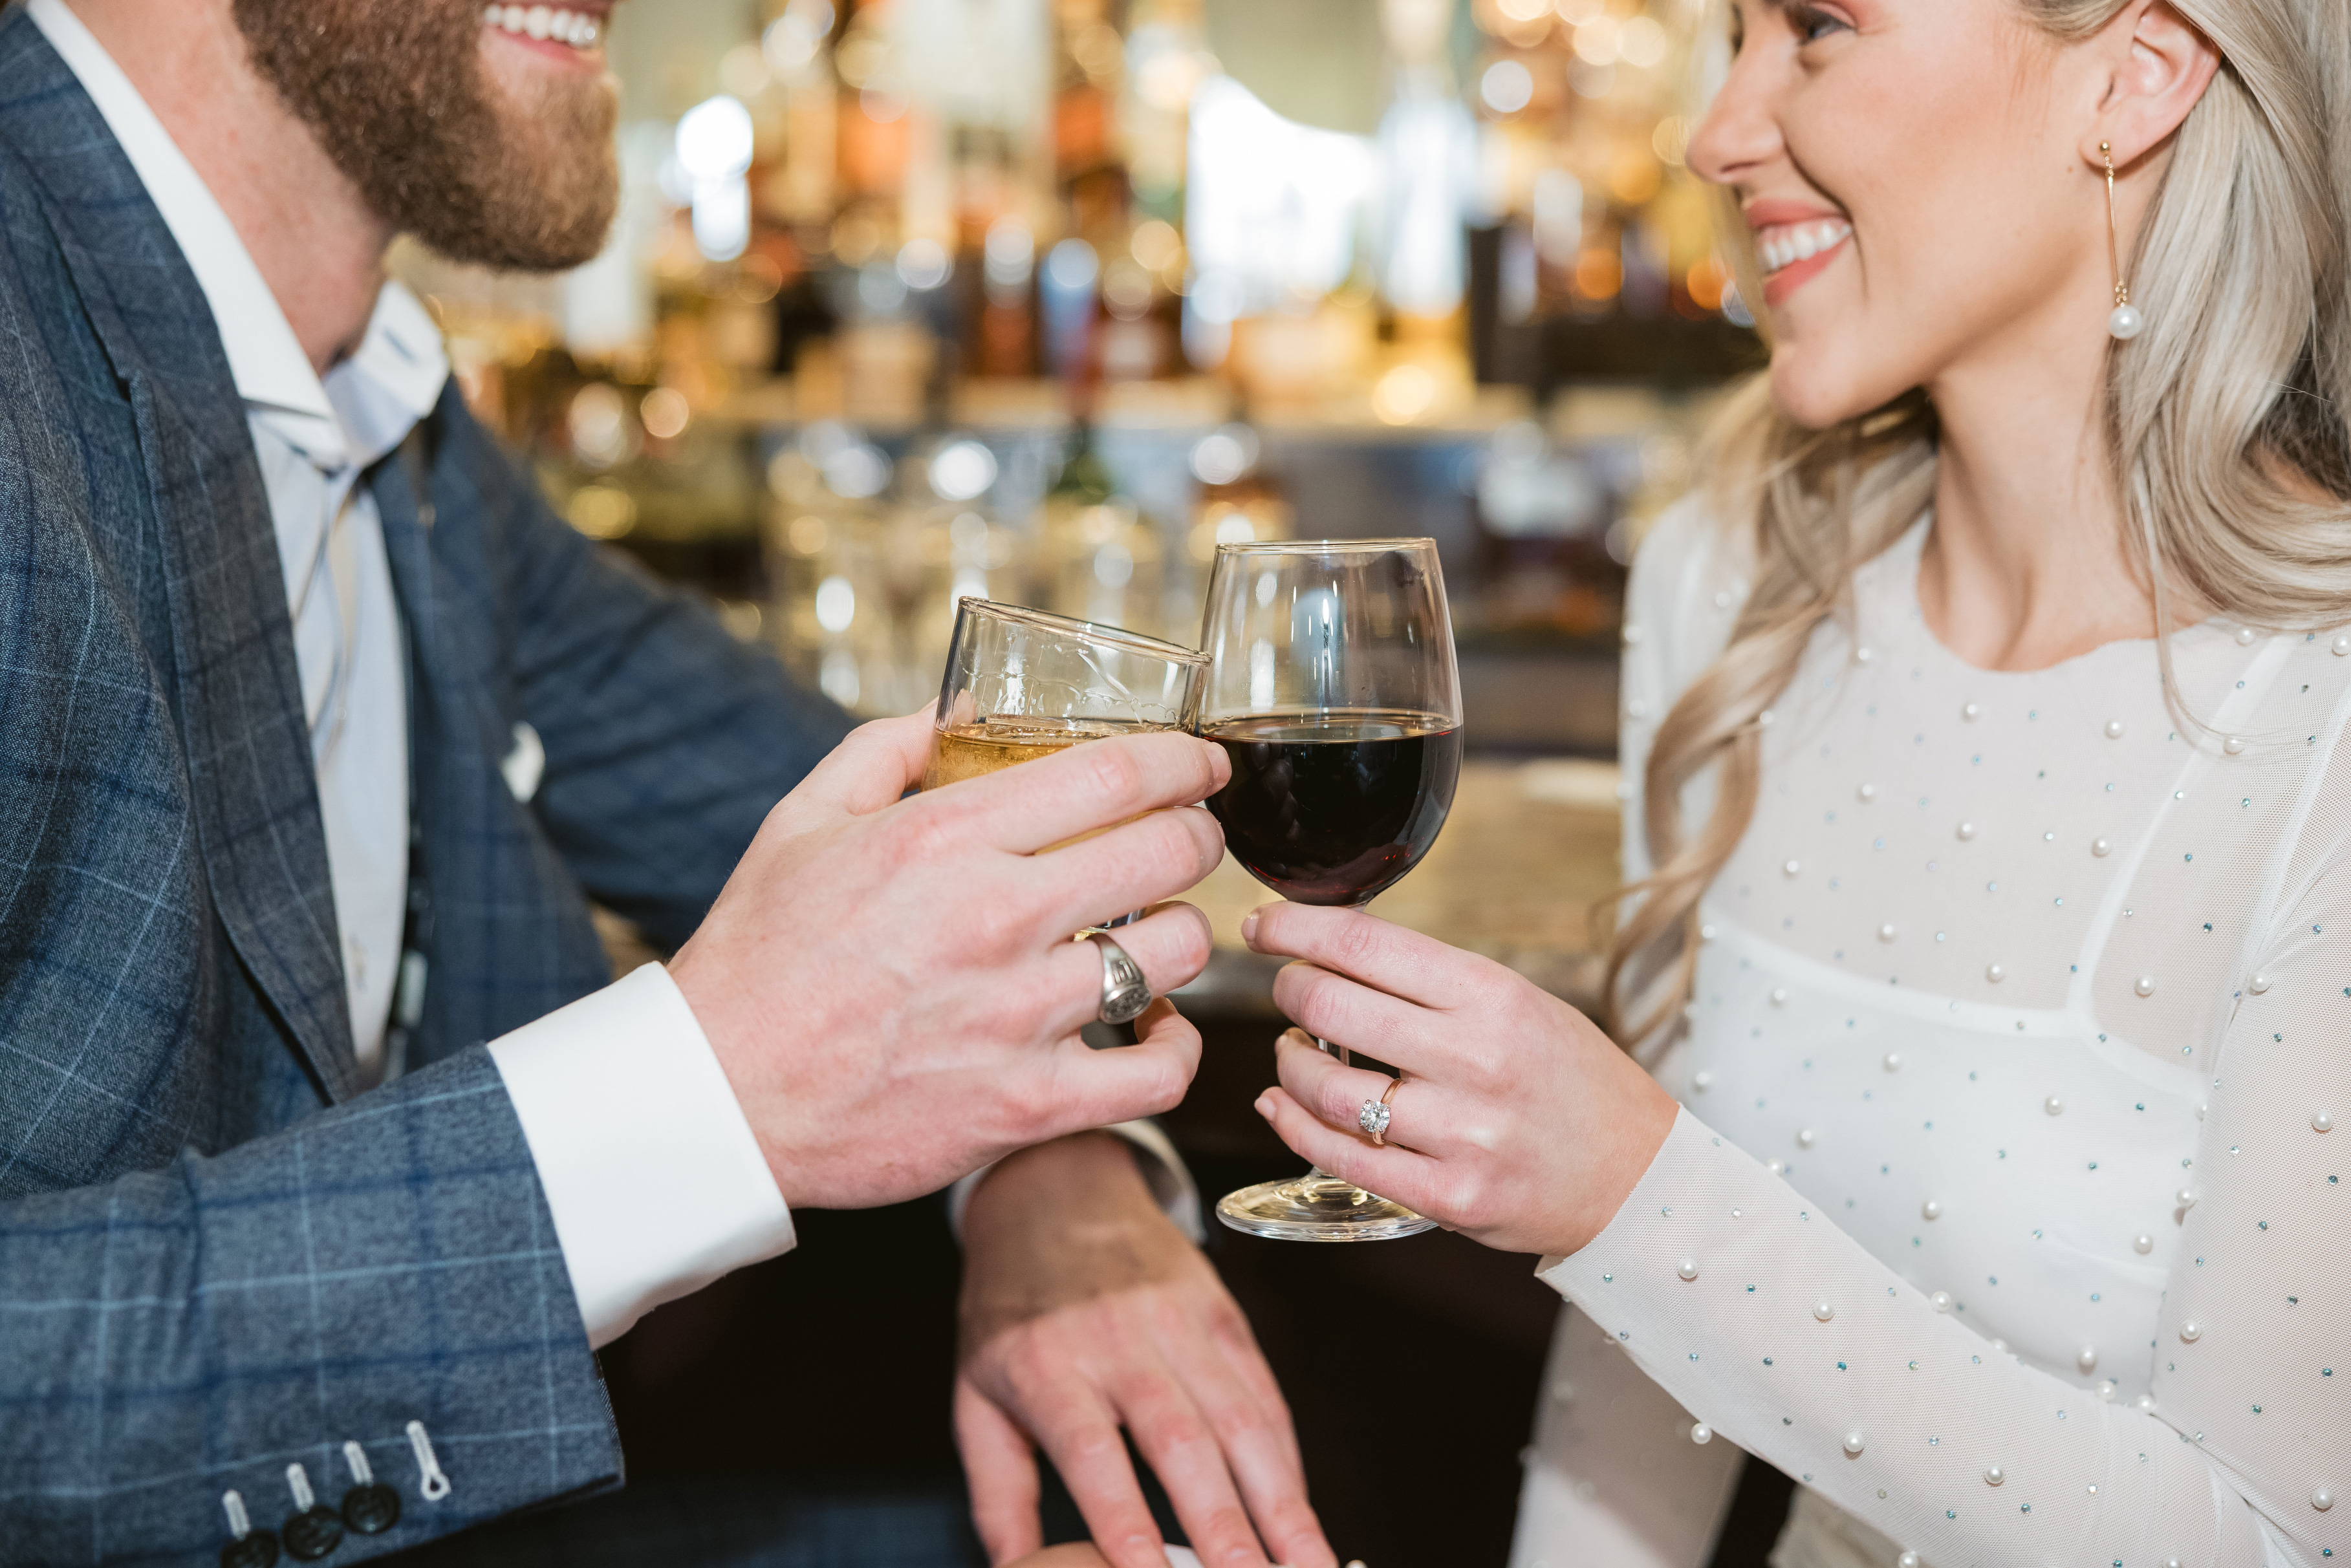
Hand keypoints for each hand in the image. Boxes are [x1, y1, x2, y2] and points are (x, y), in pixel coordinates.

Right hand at [669, 712, 1227, 1210]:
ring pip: (1175, 954)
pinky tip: (1153, 1025)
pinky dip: (1176, 1047)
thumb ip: (884, 750)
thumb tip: (955, 709)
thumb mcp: (802, 822)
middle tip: (1192, 838)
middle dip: (1201, 835)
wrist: (718, 1098)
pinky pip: (1157, 1074)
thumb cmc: (757, 959)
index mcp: (945, 837)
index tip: (1201, 765)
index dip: (1184, 762)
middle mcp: (994, 918)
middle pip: (1168, 853)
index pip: (1116, 774)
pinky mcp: (1027, 1105)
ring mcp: (1017, 1017)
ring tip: (1158, 932)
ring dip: (1183, 934)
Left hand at [956, 1133, 1334, 1567]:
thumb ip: (996, 1493)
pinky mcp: (1223, 1312)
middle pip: (1184, 1441)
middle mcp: (1119, 1339)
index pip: (1093, 1452)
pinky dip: (1287, 1460)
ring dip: (1282, 1503)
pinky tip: (1299, 1512)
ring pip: (1242, 1419)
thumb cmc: (1012, 1309)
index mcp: (1045, 1363)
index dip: (1126, 1520)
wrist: (1057, 1194)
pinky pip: (1263, 1394)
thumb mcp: (975, 1394)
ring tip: (1310, 1565)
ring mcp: (1179, 1320)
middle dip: (1229, 1526)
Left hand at [1241, 903, 1677, 1258]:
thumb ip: (1436, 984)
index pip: (1365, 943)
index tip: (1264, 925)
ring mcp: (1460, 1133)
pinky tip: (1281, 1103)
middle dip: (1288, 990)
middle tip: (1288, 991)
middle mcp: (1474, 1059)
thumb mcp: (1522, 1005)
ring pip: (1325, 1087)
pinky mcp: (1447, 1196)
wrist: (1641, 1180)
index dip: (1294, 927)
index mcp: (1492, 997)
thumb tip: (1338, 951)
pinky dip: (1293, 1124)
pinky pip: (1339, 1157)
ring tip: (1295, 1050)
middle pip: (1329, 1005)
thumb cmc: (1575, 1084)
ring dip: (1289, 1061)